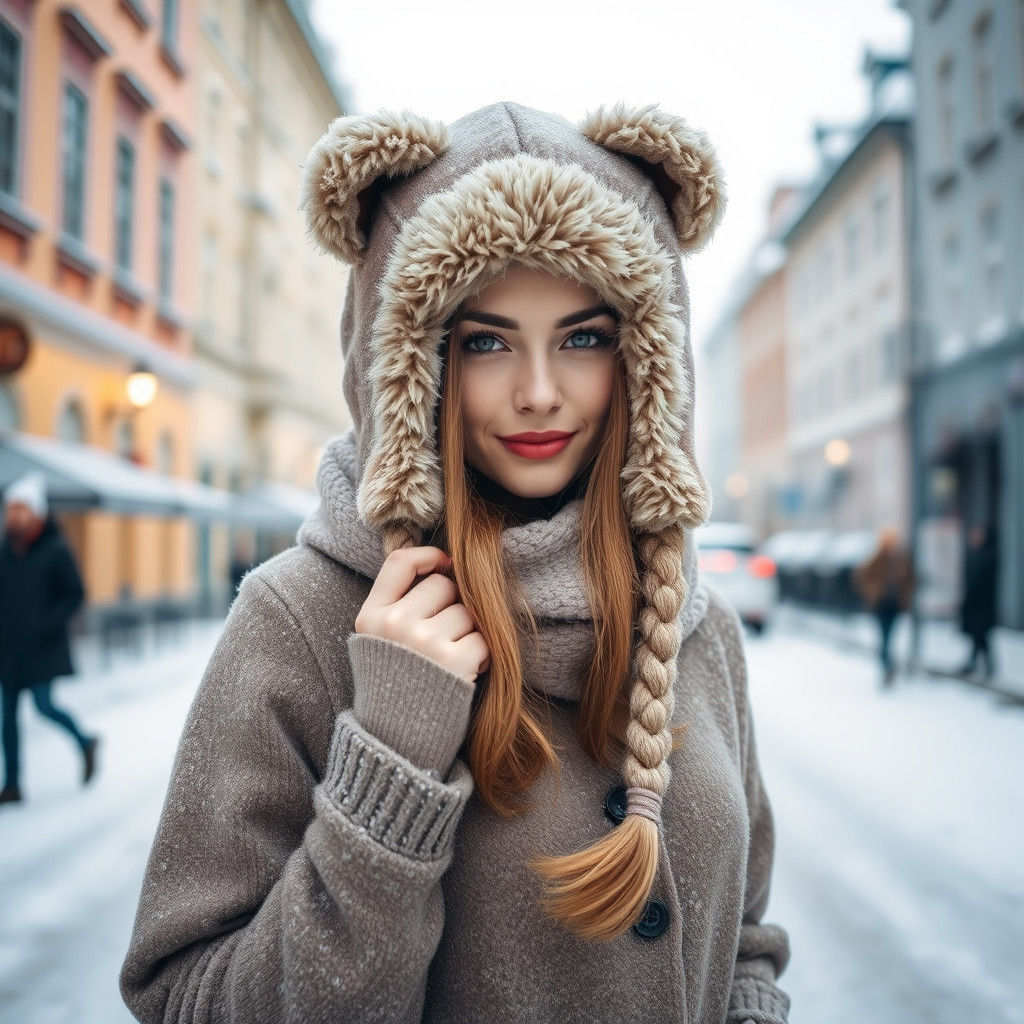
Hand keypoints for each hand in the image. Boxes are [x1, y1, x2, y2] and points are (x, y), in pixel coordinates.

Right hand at [354, 546, 490, 683]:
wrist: (398, 741)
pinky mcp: (454, 662)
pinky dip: (481, 656)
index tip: (445, 565)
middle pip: (443, 585)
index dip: (429, 556)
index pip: (400, 561)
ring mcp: (425, 643)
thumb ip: (399, 604)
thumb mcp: (378, 641)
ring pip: (467, 612)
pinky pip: (483, 639)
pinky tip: (464, 672)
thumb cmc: (395, 685)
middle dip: (453, 605)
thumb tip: (446, 564)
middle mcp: (395, 625)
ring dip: (468, 633)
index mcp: (371, 617)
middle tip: (444, 637)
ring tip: (450, 660)